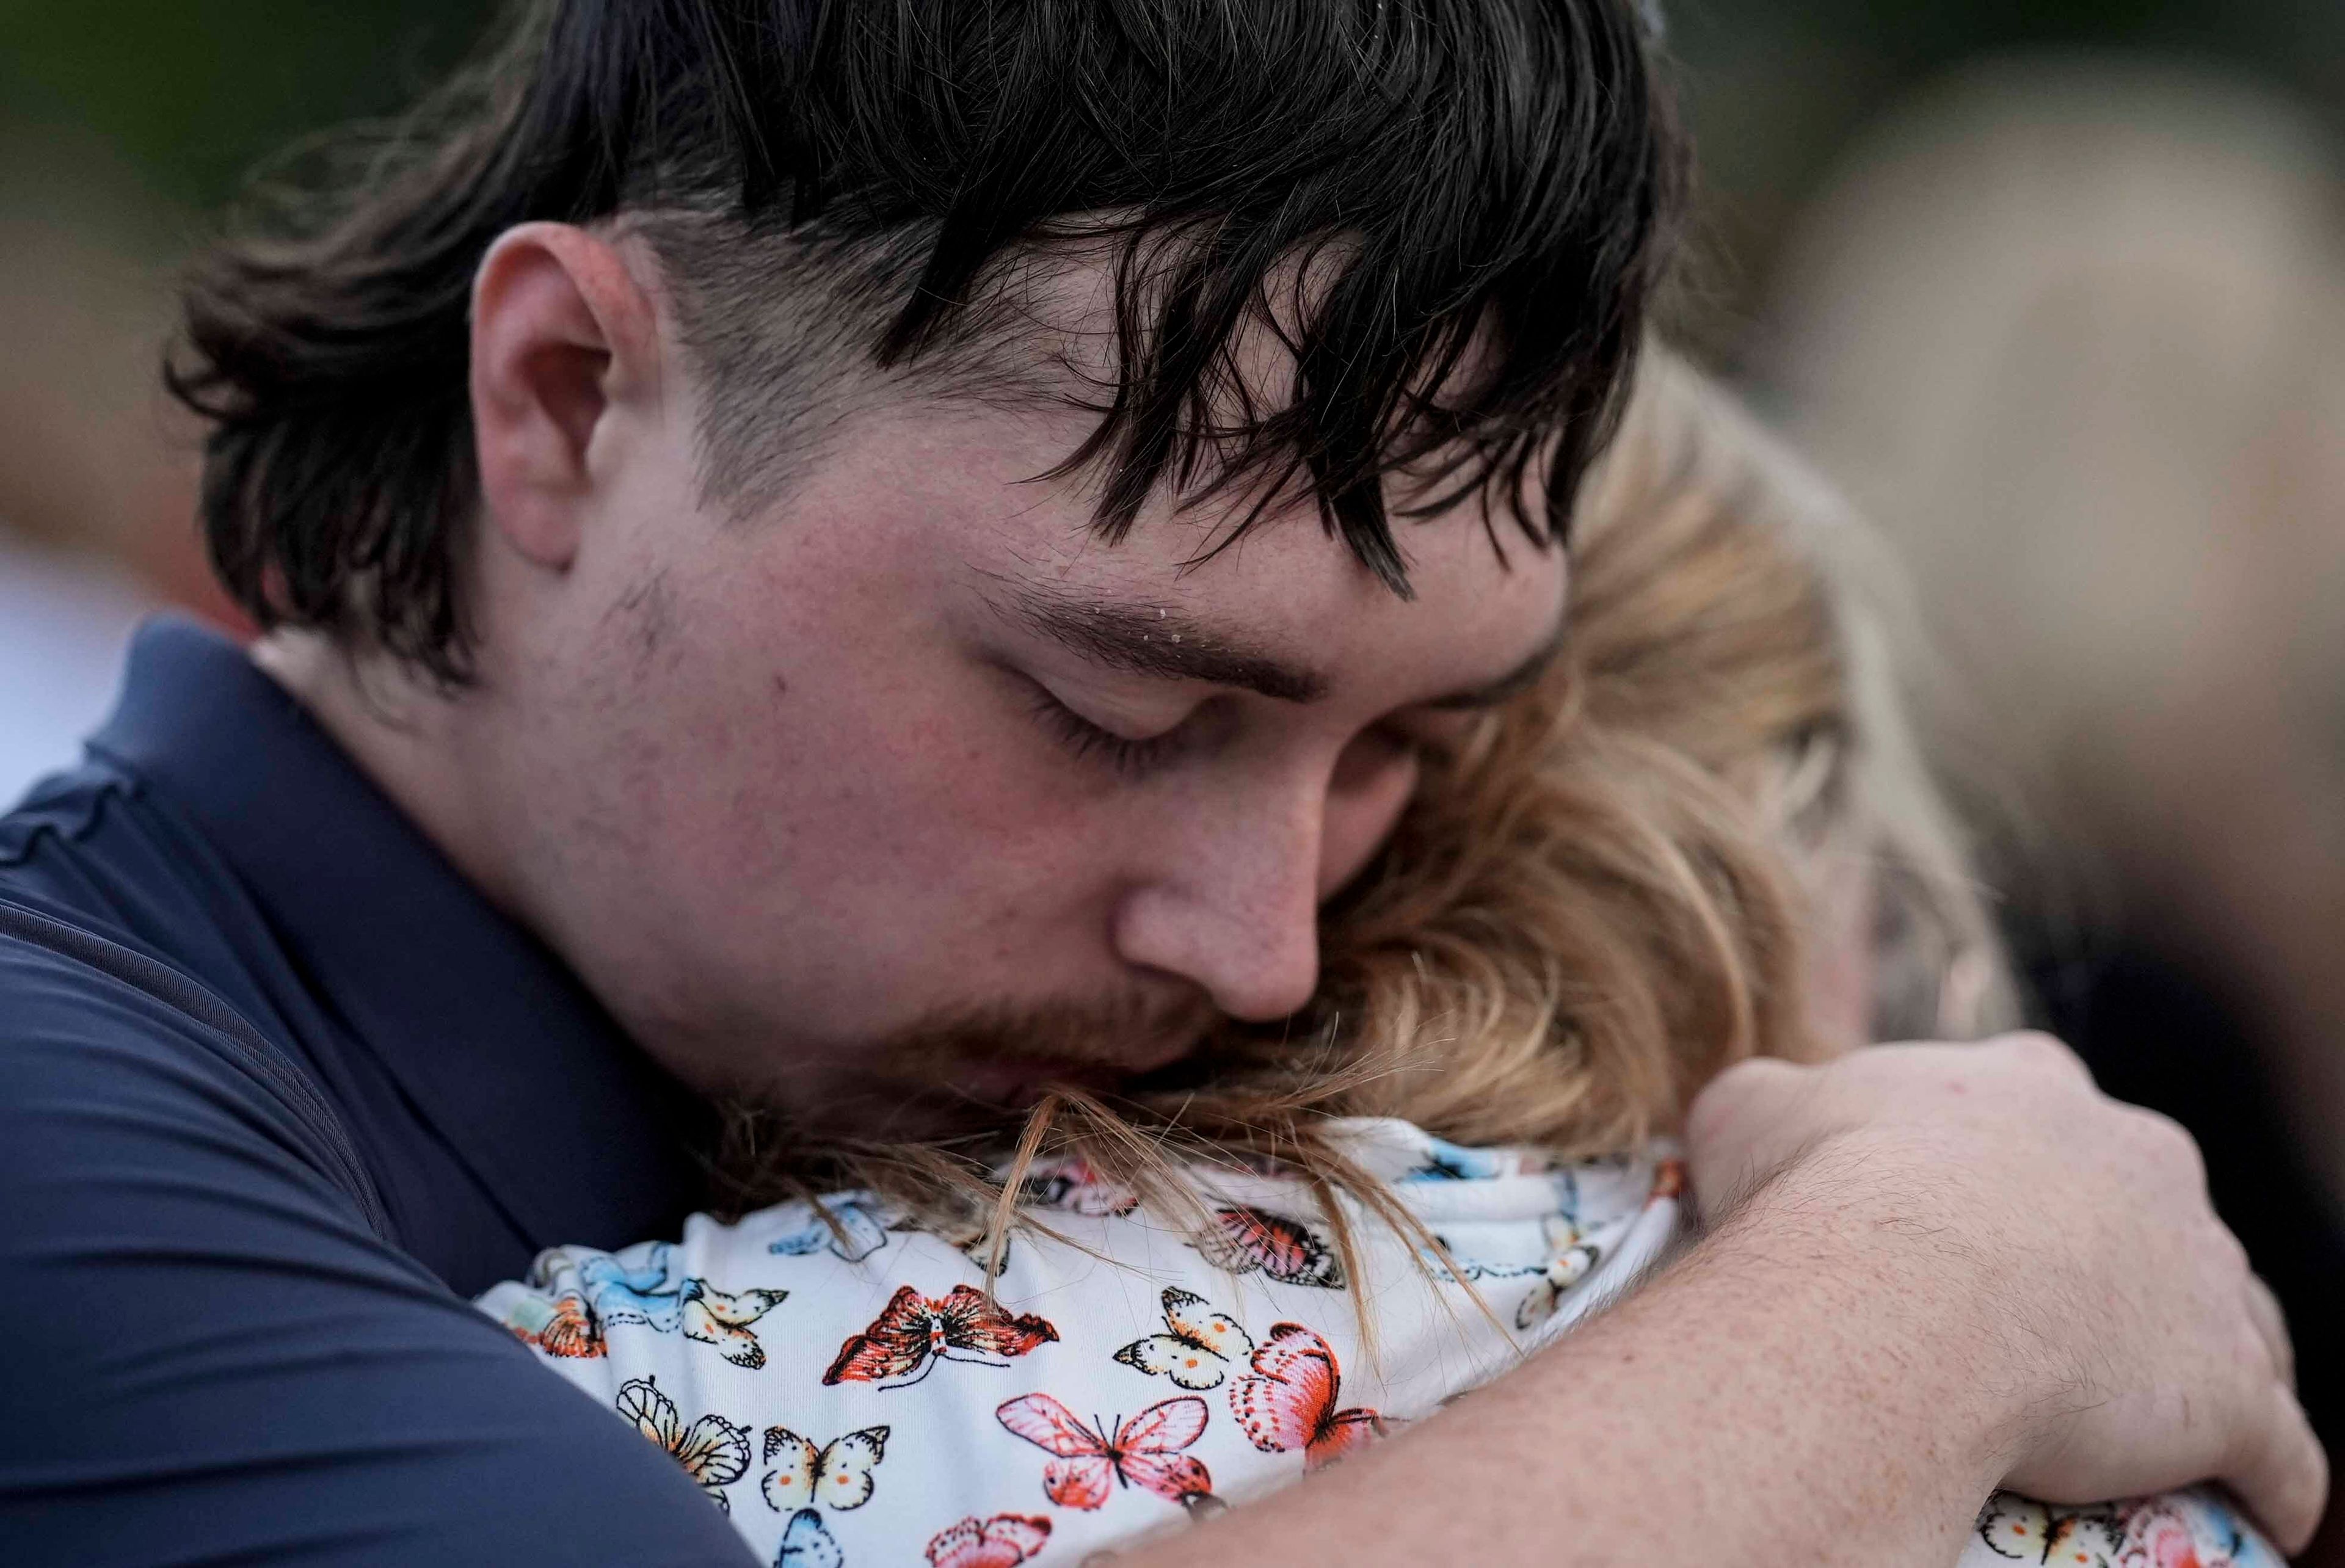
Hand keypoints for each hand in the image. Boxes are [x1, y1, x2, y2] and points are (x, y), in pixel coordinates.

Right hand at [1686, 1032, 2326, 1553]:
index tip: (1958, 1211)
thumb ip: (1776, 1100)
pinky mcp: (2232, 1385)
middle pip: (2147, 1203)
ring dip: (2196, 1354)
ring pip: (2226, 1312)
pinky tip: (2255, 1505)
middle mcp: (2136, 1154)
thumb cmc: (1814, 1192)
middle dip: (2111, 1251)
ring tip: (2151, 1413)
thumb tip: (1767, 1112)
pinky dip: (2270, 1476)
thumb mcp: (1749, 1111)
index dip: (2000, 1164)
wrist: (1897, 1290)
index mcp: (2028, 1085)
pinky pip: (2277, 1443)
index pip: (2039, 1111)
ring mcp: (2200, 1266)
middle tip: (2037, 1315)